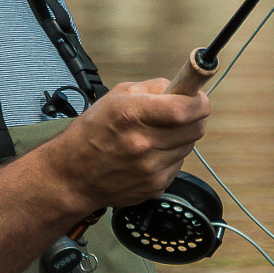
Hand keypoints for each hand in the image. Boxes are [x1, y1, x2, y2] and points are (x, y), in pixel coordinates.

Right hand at [39, 78, 208, 209]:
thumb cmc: (91, 134)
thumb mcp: (116, 96)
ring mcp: (150, 168)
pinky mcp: (155, 185)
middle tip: (180, 114)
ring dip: (181, 137)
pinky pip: (179, 164)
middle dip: (193, 117)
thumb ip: (154, 88)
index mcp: (132, 115)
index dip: (199, 101)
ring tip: (157, 134)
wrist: (74, 174)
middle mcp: (143, 143)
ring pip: (189, 146)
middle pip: (196, 128)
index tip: (198, 97)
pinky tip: (150, 153)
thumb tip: (182, 87)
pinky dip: (170, 156)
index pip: (185, 109)